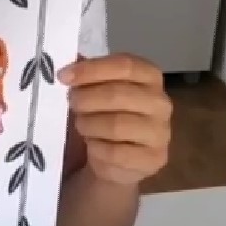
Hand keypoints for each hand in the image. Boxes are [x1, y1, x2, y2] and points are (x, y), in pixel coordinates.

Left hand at [61, 54, 170, 185]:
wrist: (119, 160)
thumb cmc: (107, 116)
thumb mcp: (98, 91)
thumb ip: (87, 75)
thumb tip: (69, 67)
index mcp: (150, 77)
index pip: (125, 65)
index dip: (92, 69)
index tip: (64, 76)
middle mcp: (161, 103)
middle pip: (118, 94)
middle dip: (87, 98)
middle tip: (71, 103)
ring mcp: (160, 133)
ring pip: (116, 125)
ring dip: (89, 124)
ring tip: (81, 125)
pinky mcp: (153, 160)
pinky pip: (115, 153)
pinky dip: (96, 148)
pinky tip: (92, 146)